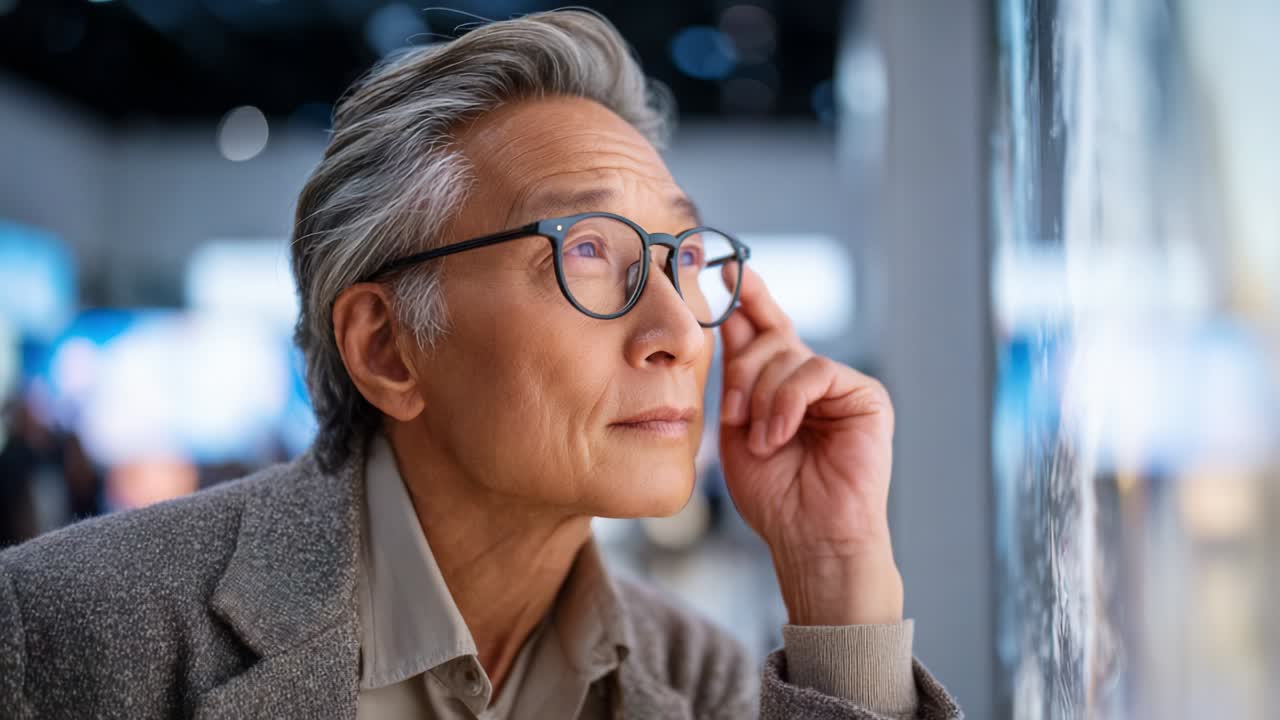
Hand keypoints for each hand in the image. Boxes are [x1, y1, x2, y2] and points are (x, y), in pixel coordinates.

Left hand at [717, 265, 902, 625]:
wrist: (809, 538)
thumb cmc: (774, 496)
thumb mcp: (737, 428)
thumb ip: (735, 378)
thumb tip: (724, 322)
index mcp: (781, 384)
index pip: (762, 327)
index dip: (745, 298)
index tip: (723, 270)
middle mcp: (812, 377)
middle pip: (769, 334)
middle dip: (741, 366)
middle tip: (732, 412)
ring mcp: (841, 384)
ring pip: (788, 353)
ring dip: (761, 397)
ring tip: (759, 440)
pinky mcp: (866, 395)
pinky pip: (814, 371)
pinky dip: (787, 403)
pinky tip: (778, 435)